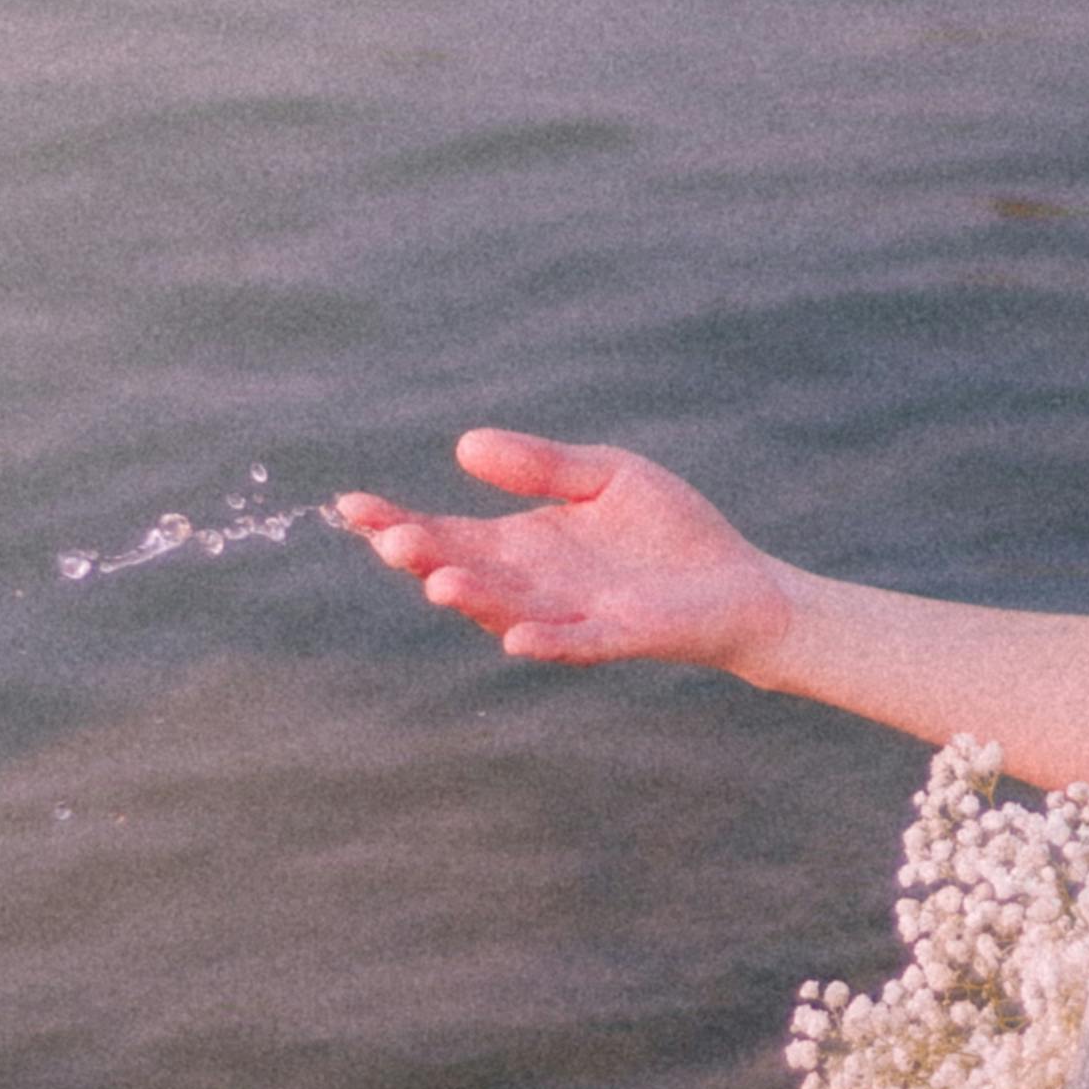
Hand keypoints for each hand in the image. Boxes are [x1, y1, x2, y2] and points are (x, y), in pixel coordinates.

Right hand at [330, 432, 797, 678]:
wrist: (737, 582)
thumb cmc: (669, 531)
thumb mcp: (604, 475)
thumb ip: (542, 465)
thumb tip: (465, 445)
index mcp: (522, 545)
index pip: (447, 534)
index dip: (397, 522)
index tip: (351, 506)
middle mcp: (533, 586)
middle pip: (464, 572)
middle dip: (425, 560)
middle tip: (389, 542)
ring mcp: (571, 615)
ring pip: (508, 611)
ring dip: (475, 600)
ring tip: (440, 582)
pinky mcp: (618, 636)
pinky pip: (574, 642)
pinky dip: (546, 641)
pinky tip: (517, 637)